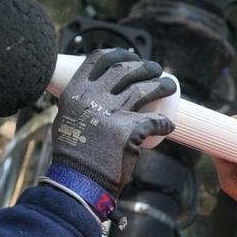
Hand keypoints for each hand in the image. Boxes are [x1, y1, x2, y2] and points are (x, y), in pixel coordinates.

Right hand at [52, 49, 176, 197]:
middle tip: (156, 70)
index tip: (132, 57)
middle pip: (125, 70)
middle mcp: (92, 99)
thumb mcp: (67, 122)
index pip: (99, 59)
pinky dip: (165, 122)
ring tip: (170, 86)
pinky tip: (169, 124)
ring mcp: (111, 114)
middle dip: (145, 67)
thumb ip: (80, 107)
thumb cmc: (74, 156)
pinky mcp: (129, 131)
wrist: (78, 183)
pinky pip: (155, 121)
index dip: (120, 54)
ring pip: (144, 89)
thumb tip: (94, 96)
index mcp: (75, 93)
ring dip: (161, 85)